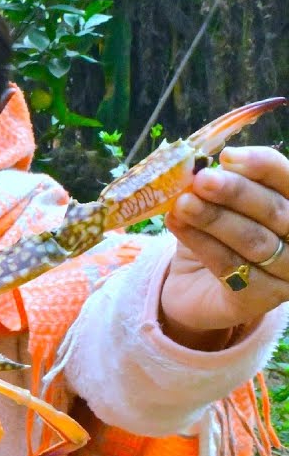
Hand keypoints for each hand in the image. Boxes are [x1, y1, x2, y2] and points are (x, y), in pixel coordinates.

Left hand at [162, 146, 288, 348]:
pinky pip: (230, 266)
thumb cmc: (213, 237)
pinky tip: (177, 224)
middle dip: (236, 193)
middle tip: (202, 180)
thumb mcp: (217, 205)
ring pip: (254, 240)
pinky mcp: (260, 299)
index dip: (263, 167)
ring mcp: (286, 274)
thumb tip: (199, 166)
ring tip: (183, 202)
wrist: (194, 288)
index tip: (228, 156)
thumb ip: (216, 185)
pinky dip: (201, 243)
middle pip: (275, 212)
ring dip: (215, 218)